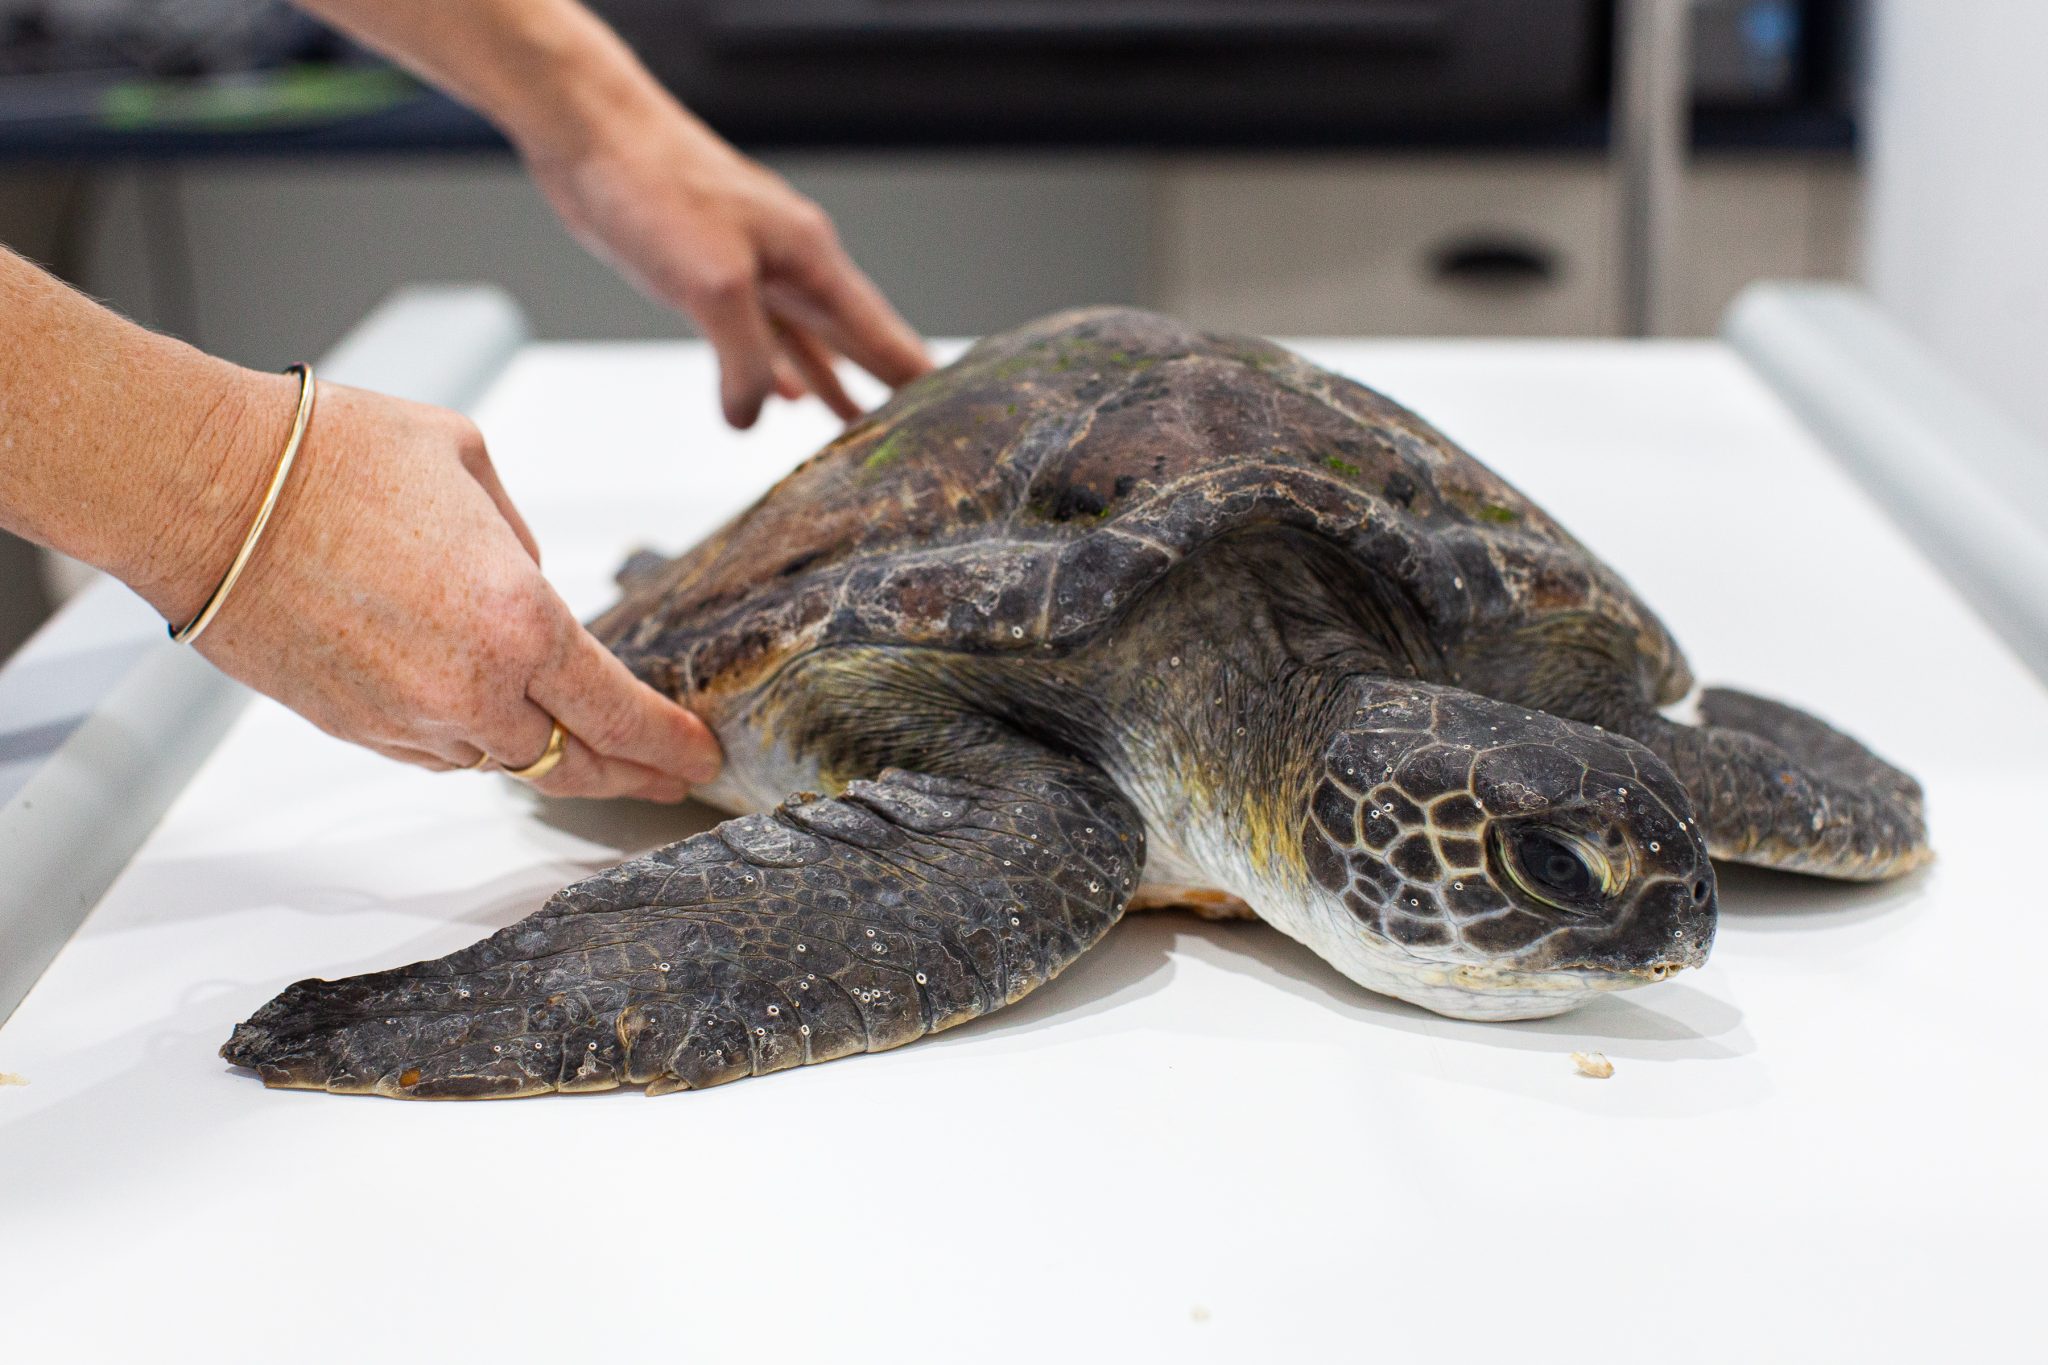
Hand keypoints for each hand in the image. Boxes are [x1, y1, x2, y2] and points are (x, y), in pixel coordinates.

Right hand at [168, 373, 720, 800]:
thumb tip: (531, 582)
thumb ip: (521, 543)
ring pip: (504, 761)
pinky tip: (496, 722)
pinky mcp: (357, 728)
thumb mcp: (471, 465)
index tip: (701, 755)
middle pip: (574, 762)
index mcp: (520, 620)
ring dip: (550, 756)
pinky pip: (439, 751)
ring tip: (590, 749)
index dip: (670, 744)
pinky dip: (476, 741)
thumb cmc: (329, 458)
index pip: (621, 714)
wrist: (205, 491)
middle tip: (670, 778)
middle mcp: (471, 689)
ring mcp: (409, 719)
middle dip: (632, 775)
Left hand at [521, 101, 933, 427]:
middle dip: (883, 386)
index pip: (882, 333)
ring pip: (808, 340)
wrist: (592, 135)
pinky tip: (781, 397)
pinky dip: (775, 367)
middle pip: (854, 338)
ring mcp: (753, 270)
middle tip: (915, 433)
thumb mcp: (713, 287)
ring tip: (858, 427)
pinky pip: (760, 334)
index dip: (915, 378)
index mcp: (812, 261)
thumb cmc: (657, 188)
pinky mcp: (710, 276)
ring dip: (831, 383)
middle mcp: (793, 265)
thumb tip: (751, 419)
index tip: (949, 416)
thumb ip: (745, 360)